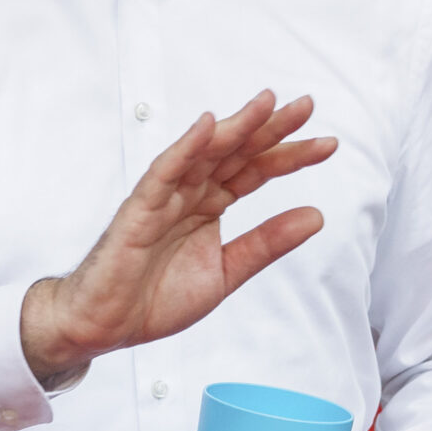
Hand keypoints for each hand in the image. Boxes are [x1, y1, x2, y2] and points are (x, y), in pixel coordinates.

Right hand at [18, 92, 335, 383]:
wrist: (105, 325)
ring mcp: (163, 197)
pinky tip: (207, 127)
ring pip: (204, 154)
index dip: (290, 157)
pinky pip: (164, 172)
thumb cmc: (152, 298)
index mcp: (209, 207)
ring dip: (235, 127)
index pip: (255, 171)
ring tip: (267, 105)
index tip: (327, 145)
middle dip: (271, 129)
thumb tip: (316, 216)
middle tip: (306, 106)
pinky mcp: (139, 209)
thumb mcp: (226, 273)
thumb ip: (266, 244)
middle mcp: (189, 194)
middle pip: (235, 153)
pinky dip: (185, 148)